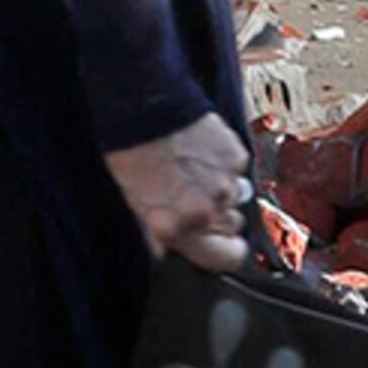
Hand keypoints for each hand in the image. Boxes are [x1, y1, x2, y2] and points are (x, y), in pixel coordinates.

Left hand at [105, 114, 253, 273]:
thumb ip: (156, 231)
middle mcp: (202, 212)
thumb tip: (166, 248)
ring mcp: (223, 185)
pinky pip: (237, 170)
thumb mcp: (133, 202)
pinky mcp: (235, 158)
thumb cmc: (130, 152)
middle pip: (232, 228)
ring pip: (235, 198)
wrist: (141, 109)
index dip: (225, 252)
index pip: (223, 259)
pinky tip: (199, 150)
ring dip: (219, 187)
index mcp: (174, 228)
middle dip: (219, 216)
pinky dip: (223, 162)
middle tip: (196, 195)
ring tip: (192, 167)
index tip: (226, 246)